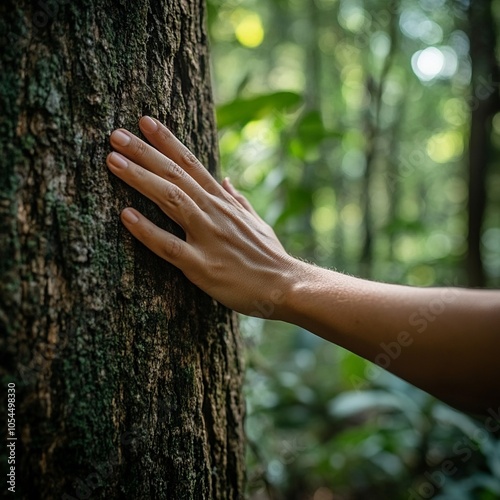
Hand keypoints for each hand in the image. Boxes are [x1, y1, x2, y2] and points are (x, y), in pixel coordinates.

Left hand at [106, 116, 296, 317]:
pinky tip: (125, 216)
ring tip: (113, 160)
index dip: (167, 142)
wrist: (284, 286)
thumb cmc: (269, 256)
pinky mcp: (202, 266)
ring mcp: (207, 237)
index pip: (192, 164)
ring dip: (140, 179)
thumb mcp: (256, 221)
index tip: (145, 122)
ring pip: (170, 200)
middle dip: (144, 152)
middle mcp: (213, 213)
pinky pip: (169, 246)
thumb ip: (237, 200)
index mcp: (224, 203)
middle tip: (116, 135)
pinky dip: (147, 230)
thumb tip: (226, 180)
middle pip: (175, 175)